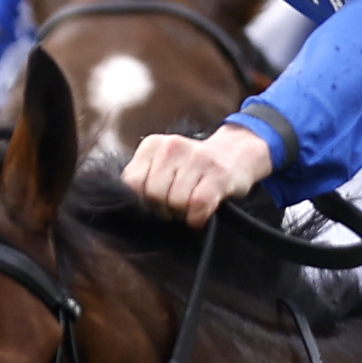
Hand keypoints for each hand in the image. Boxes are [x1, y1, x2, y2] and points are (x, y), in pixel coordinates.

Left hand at [129, 117, 277, 226]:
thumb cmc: (192, 168)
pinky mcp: (218, 174)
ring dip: (181, 214)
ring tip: (188, 208)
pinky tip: (200, 216)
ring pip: (175, 201)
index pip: (131, 183)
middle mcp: (173, 147)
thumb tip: (125, 207)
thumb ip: (142, 178)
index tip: (154, 203)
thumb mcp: (162, 164)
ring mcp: (197, 158)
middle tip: (174, 208)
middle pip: (153, 194)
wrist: (236, 154)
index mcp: (152, 145)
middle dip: (162, 209)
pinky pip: (197, 205)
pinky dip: (196, 218)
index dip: (141, 201)